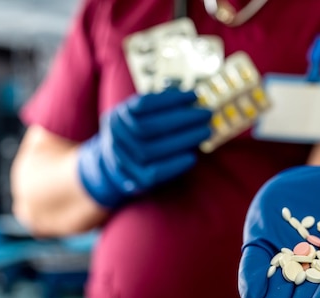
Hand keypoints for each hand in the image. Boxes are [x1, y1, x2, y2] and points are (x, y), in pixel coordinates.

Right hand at [77, 89, 211, 208]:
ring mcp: (123, 159)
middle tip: (206, 114)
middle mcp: (117, 137)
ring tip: (205, 132)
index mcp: (119, 116)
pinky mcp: (135, 179)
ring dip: (183, 140)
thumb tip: (192, 101)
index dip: (170, 99)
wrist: (113, 167)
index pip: (144, 104)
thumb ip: (159, 109)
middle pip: (150, 127)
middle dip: (182, 119)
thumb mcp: (138, 115)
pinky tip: (192, 157)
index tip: (194, 95)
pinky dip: (175, 165)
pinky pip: (154, 173)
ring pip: (152, 150)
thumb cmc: (137, 136)